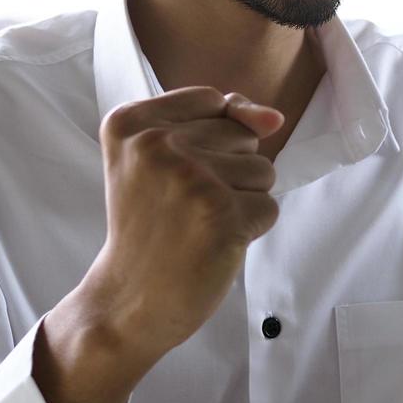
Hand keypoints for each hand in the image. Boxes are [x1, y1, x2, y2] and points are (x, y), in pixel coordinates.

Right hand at [34, 87, 282, 402]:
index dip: (211, 142)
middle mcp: (155, 144)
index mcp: (130, 122)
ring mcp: (190, 179)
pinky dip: (250, 229)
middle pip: (241, 136)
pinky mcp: (221, 214)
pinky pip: (269, 206)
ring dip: (241, 201)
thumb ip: (220, 119)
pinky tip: (211, 244)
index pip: (213, 101)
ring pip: (262, 170)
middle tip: (182, 208)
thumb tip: (274, 118)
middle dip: (227, 173)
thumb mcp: (161, 157)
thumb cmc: (152, 226)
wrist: (128, 301)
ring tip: (196, 225)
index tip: (174, 178)